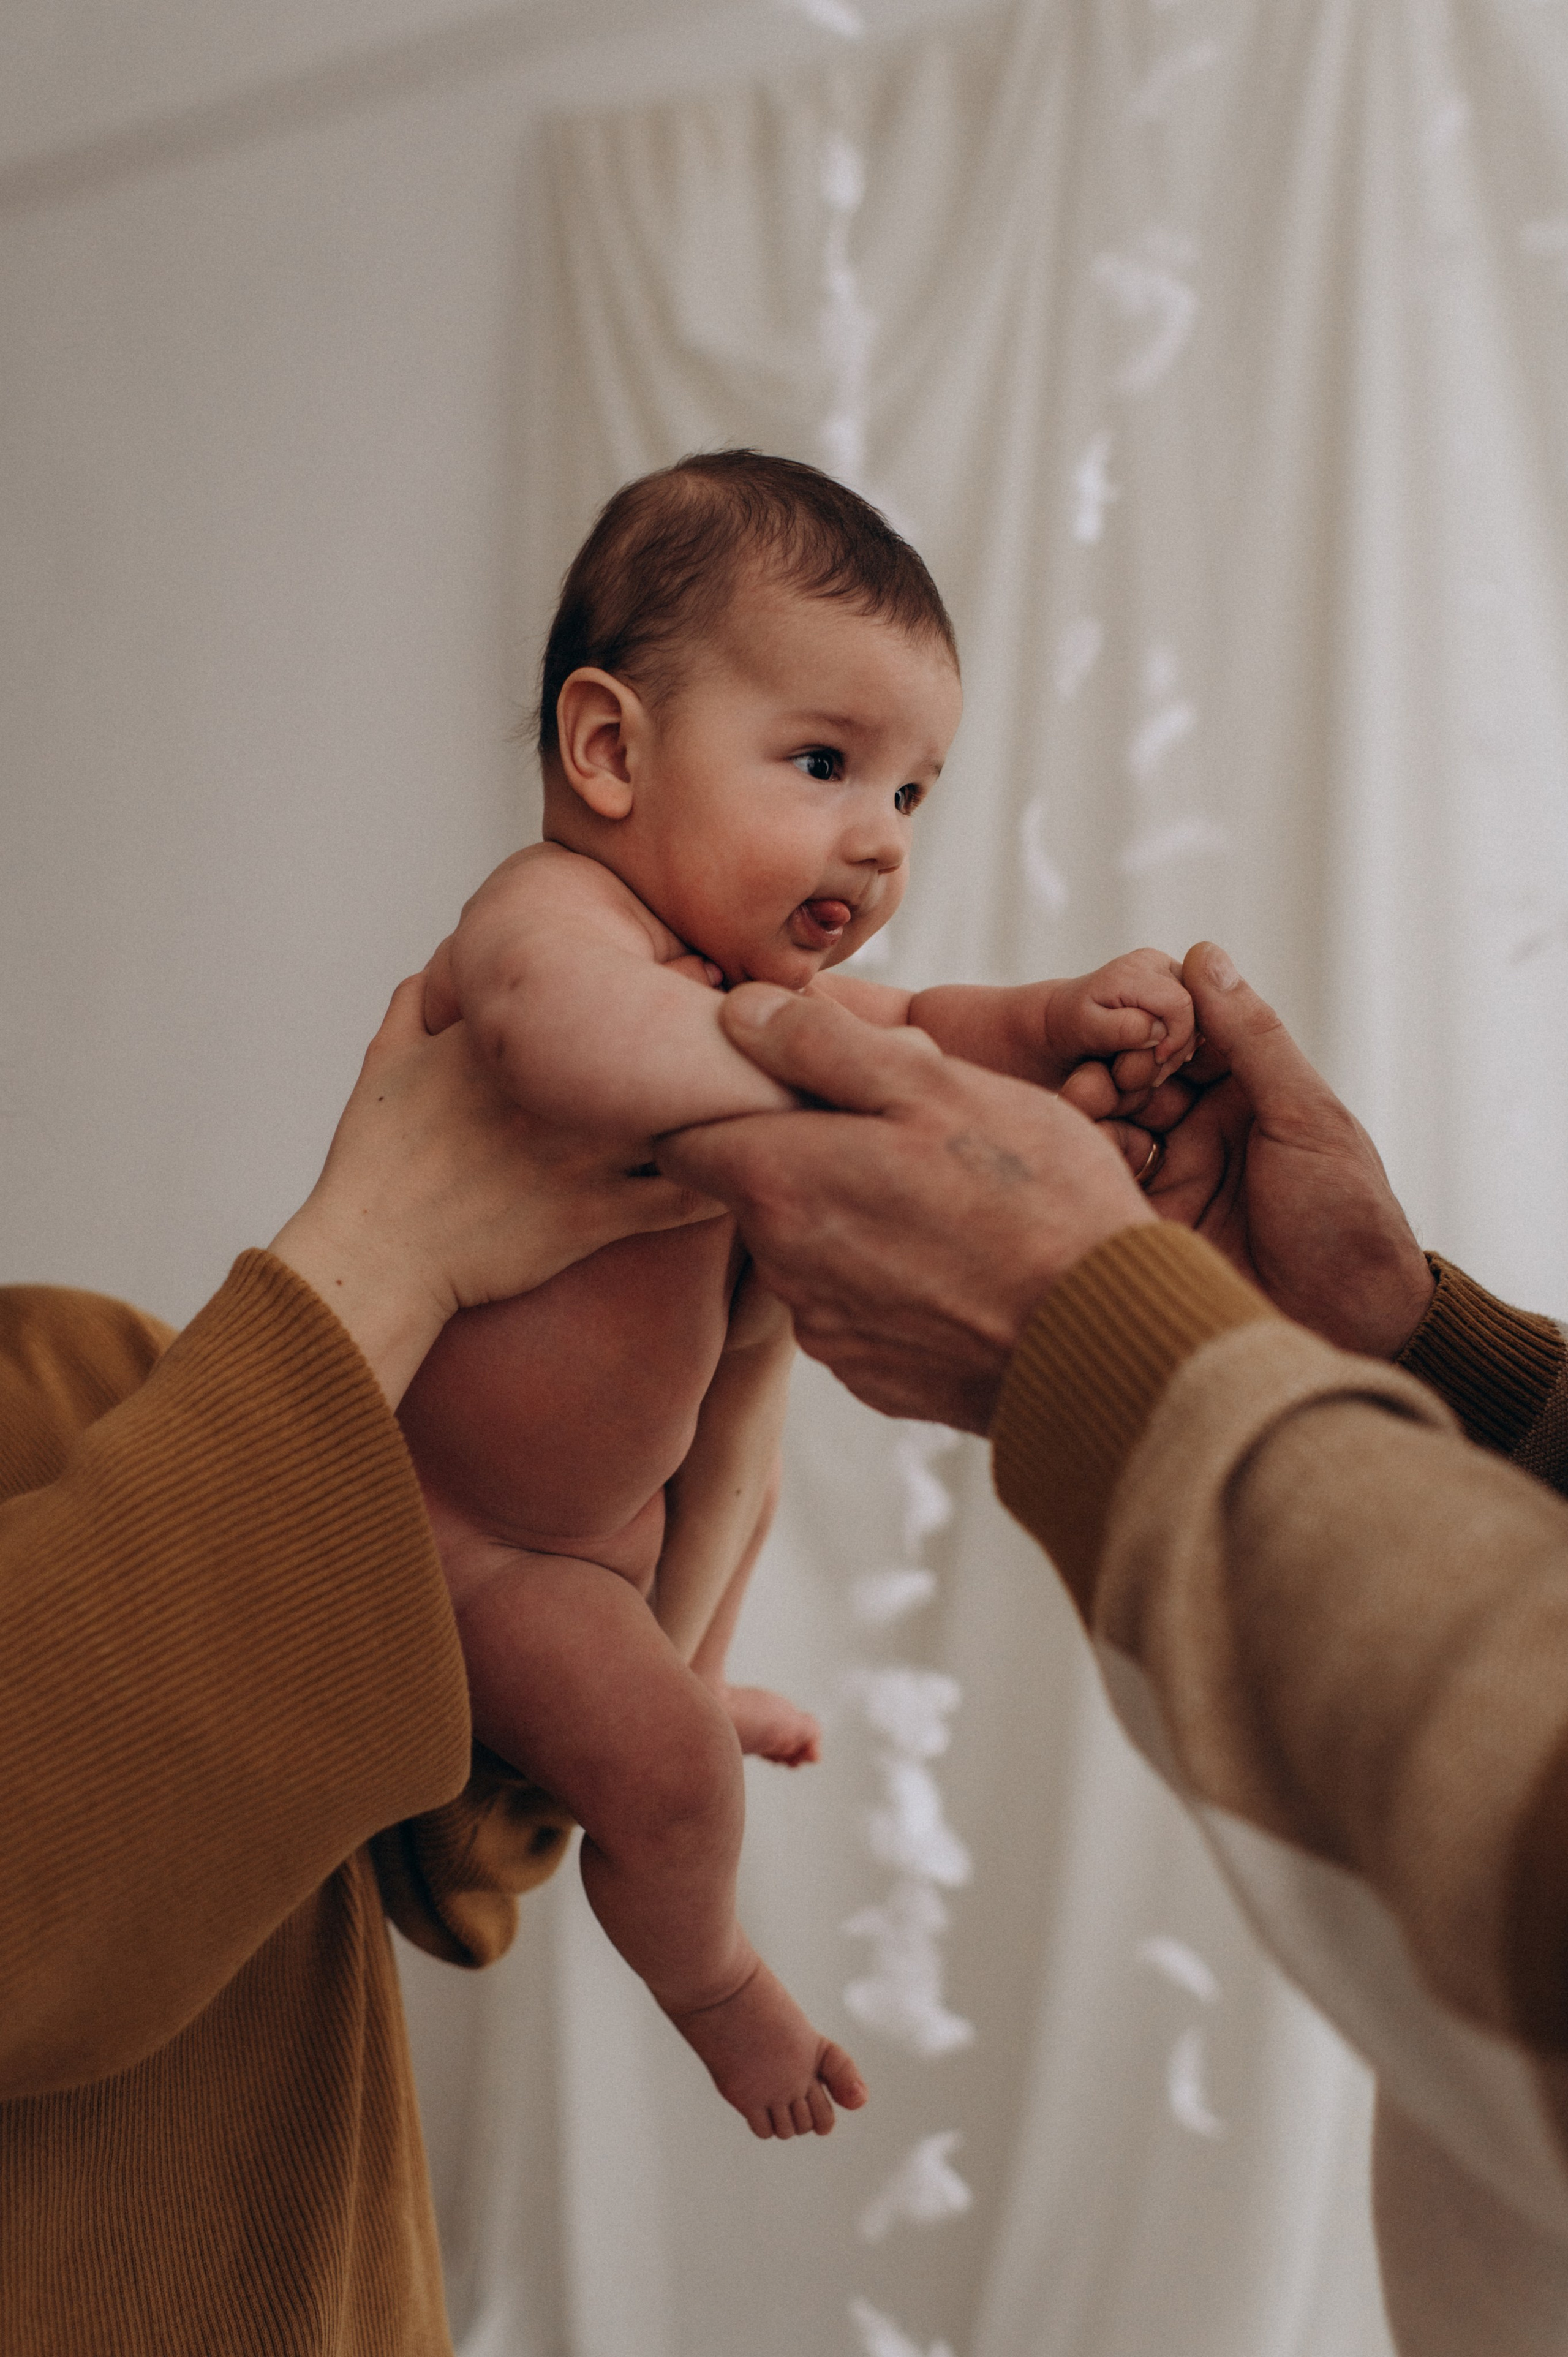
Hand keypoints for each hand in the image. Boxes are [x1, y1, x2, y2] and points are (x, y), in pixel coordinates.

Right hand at [271, 975, 720, 1403]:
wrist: (376, 1251)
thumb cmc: (375, 1161)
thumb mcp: (383, 1063)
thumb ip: (412, 1005)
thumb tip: (429, 975)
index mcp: (513, 1040)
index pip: (611, 983)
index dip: (671, 972)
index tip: (700, 970)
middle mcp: (558, 1089)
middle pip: (667, 1039)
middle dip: (719, 1027)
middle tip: (760, 1024)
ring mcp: (582, 1154)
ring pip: (687, 1114)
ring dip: (735, 1100)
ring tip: (776, 1088)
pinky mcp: (594, 1216)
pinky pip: (682, 1197)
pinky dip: (724, 1180)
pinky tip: (757, 1168)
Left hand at [655, 986, 1154, 1432]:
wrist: (1106, 1345)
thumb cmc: (1034, 1199)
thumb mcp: (936, 1087)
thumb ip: (822, 1046)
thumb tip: (737, 1010)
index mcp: (781, 1182)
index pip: (685, 1138)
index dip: (724, 1102)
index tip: (781, 1084)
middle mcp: (783, 1266)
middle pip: (756, 1190)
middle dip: (807, 1153)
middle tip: (905, 1131)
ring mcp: (827, 1329)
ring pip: (809, 1249)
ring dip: (852, 1218)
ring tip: (945, 1200)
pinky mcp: (872, 1375)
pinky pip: (855, 1307)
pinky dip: (888, 1280)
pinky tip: (958, 1264)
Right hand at [1104, 943, 1434, 1356]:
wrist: (1344, 1324)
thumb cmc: (1345, 1218)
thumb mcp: (1305, 1115)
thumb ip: (1251, 1038)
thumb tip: (1204, 955)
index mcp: (1248, 1097)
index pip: (1183, 1039)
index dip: (1157, 1027)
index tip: (1142, 1027)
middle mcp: (1203, 1131)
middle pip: (1137, 1077)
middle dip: (1114, 1067)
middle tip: (1105, 1072)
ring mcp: (1170, 1178)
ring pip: (1110, 1123)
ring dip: (1093, 1108)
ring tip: (1089, 1103)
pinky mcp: (1142, 1225)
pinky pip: (1098, 1179)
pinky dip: (1086, 1157)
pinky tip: (1085, 1153)